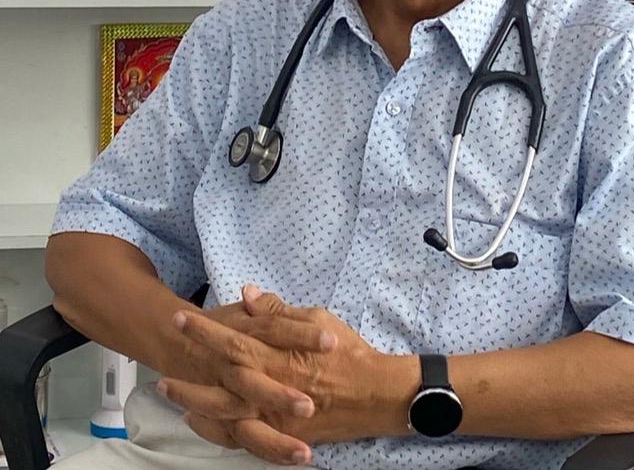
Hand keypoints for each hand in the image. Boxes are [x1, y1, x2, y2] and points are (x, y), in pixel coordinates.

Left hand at [158, 286, 416, 463]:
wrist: (373, 393)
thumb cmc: (346, 352)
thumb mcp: (316, 318)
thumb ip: (279, 311)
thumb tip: (248, 295)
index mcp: (276, 354)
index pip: (232, 338)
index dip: (204, 330)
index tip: (181, 318)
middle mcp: (268, 385)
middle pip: (219, 377)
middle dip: (190, 367)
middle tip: (162, 363)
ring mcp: (271, 414)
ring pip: (223, 411)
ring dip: (193, 401)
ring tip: (170, 393)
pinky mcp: (279, 433)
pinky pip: (240, 435)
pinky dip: (216, 429)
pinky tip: (199, 421)